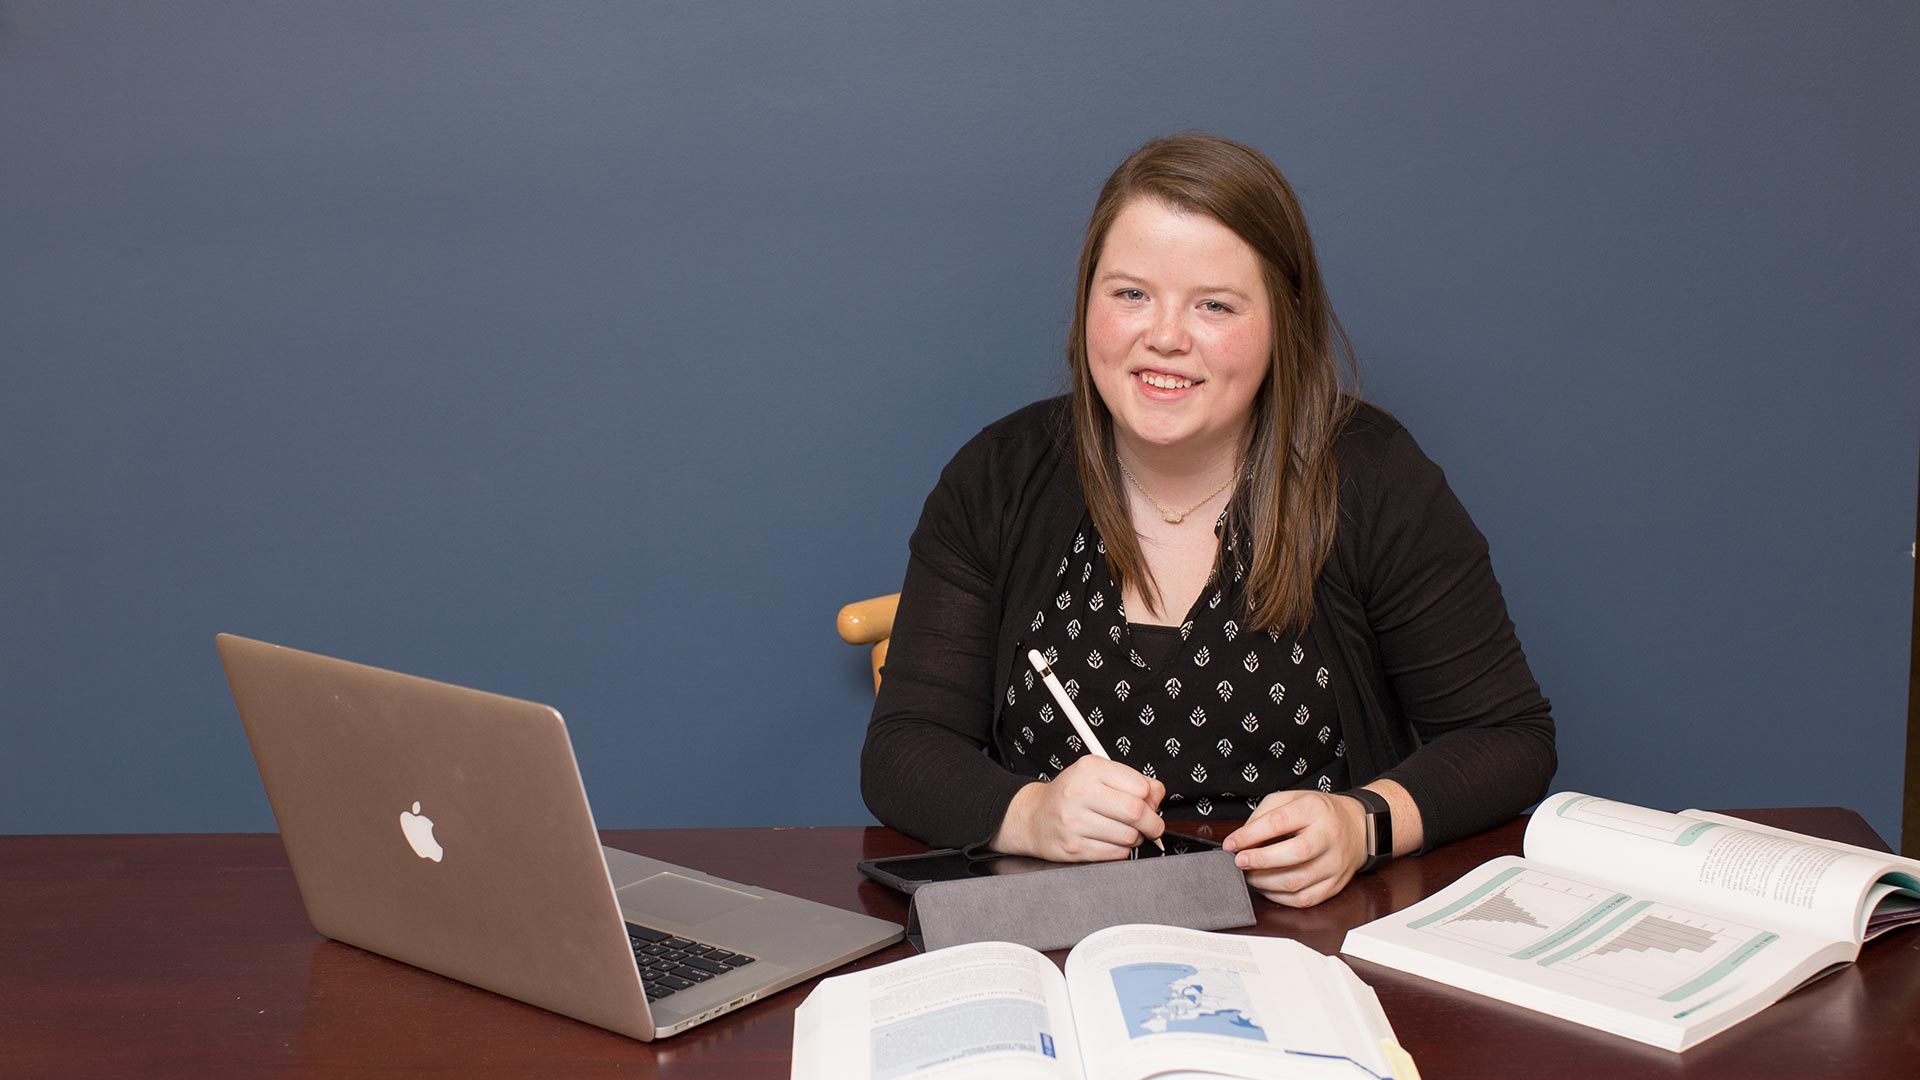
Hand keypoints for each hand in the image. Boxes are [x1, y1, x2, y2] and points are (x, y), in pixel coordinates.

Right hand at [991, 756, 1166, 861]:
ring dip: (1134, 838)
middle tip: (1151, 825)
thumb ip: (1131, 780)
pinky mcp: (1073, 848)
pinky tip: (1110, 841)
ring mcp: (1074, 822)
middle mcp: (1079, 793)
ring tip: (1123, 831)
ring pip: (1128, 836)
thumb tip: (1158, 795)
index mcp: (1090, 769)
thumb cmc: (1070, 794)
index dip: (1152, 798)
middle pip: (1136, 812)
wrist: (1033, 817)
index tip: (1150, 803)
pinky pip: (1115, 854)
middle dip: (1152, 823)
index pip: (1140, 786)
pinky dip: (1120, 850)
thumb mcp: (1097, 774)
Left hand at [1221, 789, 1366, 907]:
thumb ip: (1264, 815)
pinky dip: (1280, 897)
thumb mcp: (1291, 799)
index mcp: (1314, 809)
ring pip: (1297, 881)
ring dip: (1265, 882)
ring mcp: (1334, 863)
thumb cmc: (1318, 813)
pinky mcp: (1335, 884)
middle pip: (1294, 853)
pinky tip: (1268, 887)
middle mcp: (1328, 837)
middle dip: (1259, 861)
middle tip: (1240, 862)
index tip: (1231, 844)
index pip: (1278, 822)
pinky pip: (1304, 899)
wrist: (1356, 827)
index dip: (1249, 835)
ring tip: (1250, 875)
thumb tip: (1240, 839)